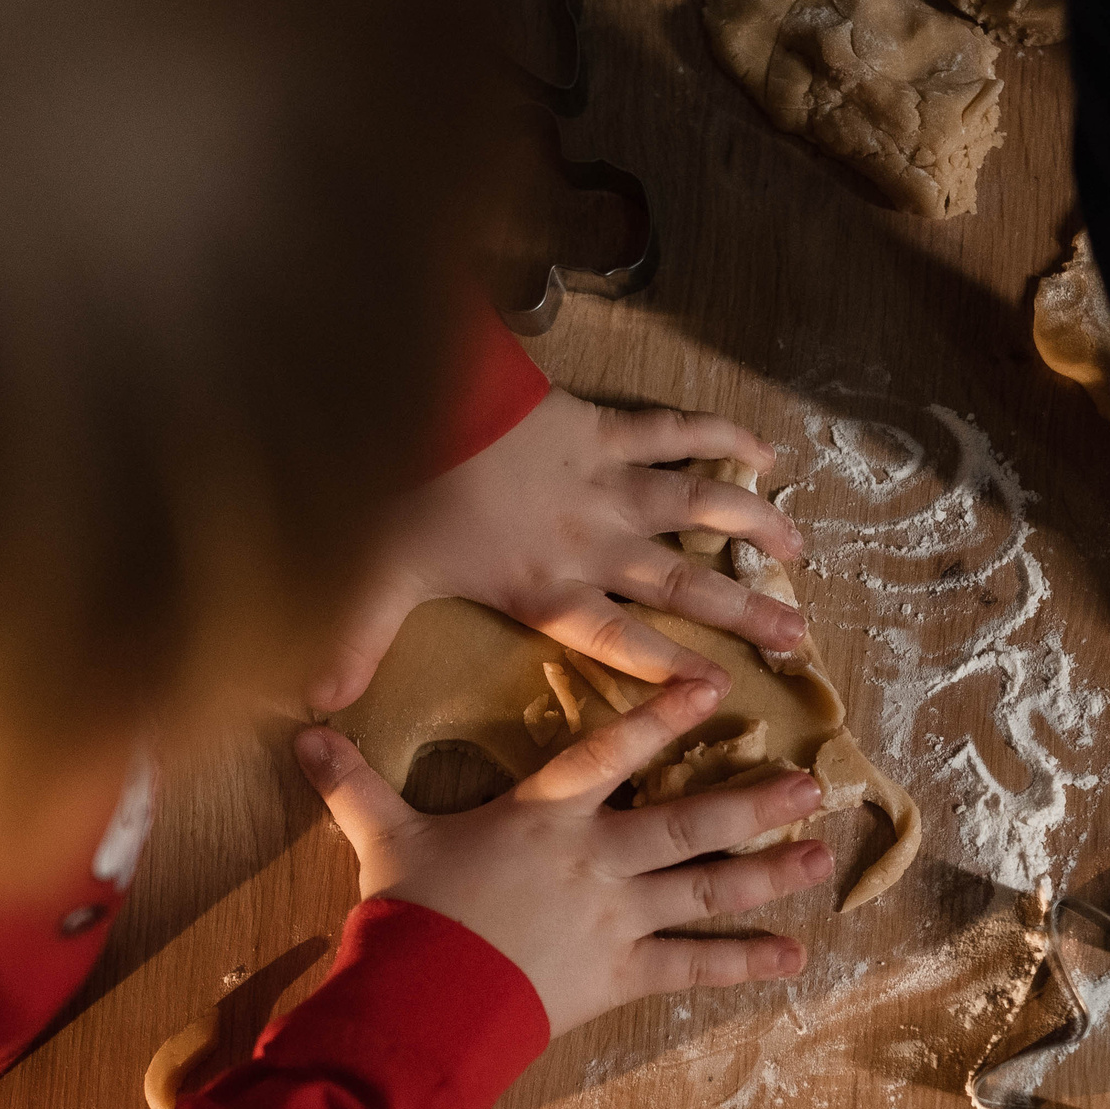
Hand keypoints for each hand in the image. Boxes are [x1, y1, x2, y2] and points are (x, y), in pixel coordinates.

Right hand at [294, 680, 827, 1035]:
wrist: (423, 998)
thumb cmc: (408, 913)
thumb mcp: (382, 837)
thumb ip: (354, 781)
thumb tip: (302, 729)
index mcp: (545, 814)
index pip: (613, 751)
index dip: (663, 716)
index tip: (715, 690)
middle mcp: (597, 857)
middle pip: (690, 820)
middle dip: (755, 800)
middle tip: (814, 784)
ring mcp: (618, 917)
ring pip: (708, 887)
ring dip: (768, 873)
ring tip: (819, 858)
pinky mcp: (623, 975)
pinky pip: (694, 966)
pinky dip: (744, 962)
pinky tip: (792, 958)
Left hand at [308, 391, 805, 713]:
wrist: (414, 399)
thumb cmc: (399, 494)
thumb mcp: (371, 582)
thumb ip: (352, 648)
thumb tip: (310, 709)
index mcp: (545, 589)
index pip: (620, 641)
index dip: (671, 671)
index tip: (722, 693)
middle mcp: (592, 543)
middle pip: (684, 584)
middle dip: (745, 613)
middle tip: (799, 637)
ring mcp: (608, 482)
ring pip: (698, 507)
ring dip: (752, 525)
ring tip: (798, 549)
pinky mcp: (607, 429)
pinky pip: (678, 432)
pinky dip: (725, 438)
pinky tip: (767, 452)